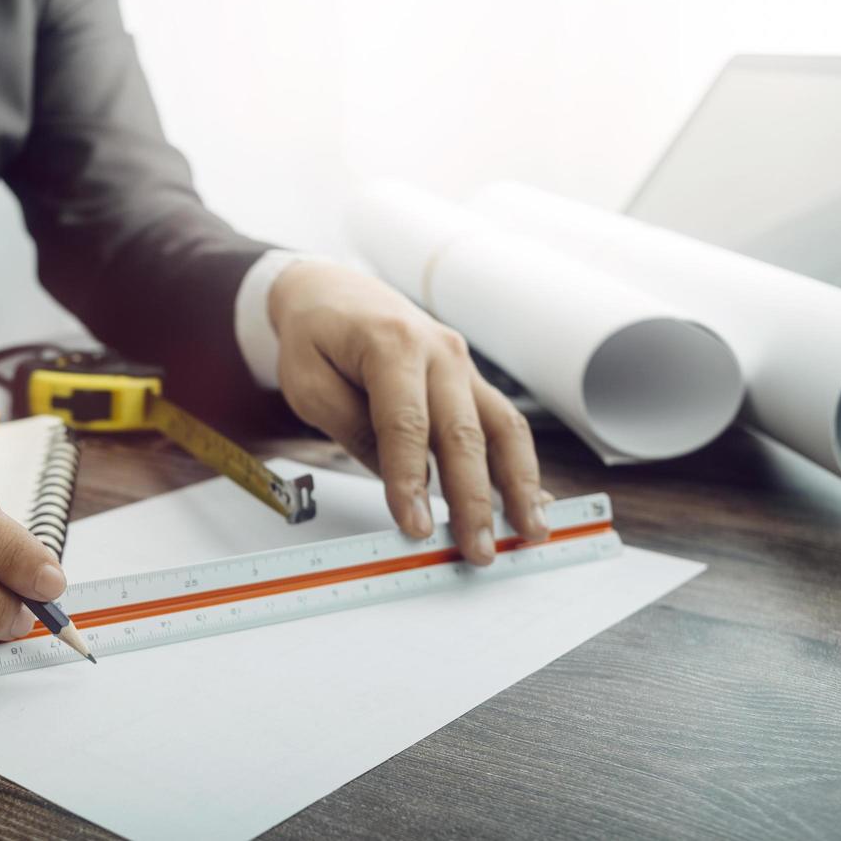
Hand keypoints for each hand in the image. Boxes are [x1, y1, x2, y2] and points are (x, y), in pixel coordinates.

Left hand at [268, 261, 549, 563]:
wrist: (332, 291)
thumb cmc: (315, 335)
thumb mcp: (308, 382)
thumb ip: (352, 428)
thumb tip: (400, 481)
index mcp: (391, 344)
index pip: (406, 424)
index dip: (411, 480)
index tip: (415, 526)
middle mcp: (439, 351)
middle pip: (463, 434)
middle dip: (474, 499)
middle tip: (477, 549)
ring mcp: (462, 365)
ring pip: (503, 428)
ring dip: (519, 485)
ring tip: (529, 532)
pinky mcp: (471, 381)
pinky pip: (504, 425)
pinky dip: (520, 466)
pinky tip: (533, 502)